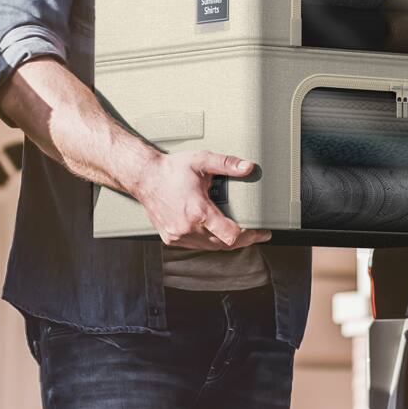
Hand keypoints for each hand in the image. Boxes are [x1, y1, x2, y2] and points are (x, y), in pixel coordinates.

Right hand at [136, 150, 268, 251]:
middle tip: (258, 234)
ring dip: (226, 242)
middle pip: (224, 245)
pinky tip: (217, 233)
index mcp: (198, 211)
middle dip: (244, 241)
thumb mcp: (201, 160)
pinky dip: (209, 241)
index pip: (231, 235)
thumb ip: (226, 164)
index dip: (250, 236)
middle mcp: (187, 228)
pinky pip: (196, 245)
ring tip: (242, 234)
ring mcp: (178, 235)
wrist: (144, 177)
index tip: (263, 231)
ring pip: (210, 247)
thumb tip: (249, 168)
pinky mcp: (171, 238)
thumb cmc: (173, 169)